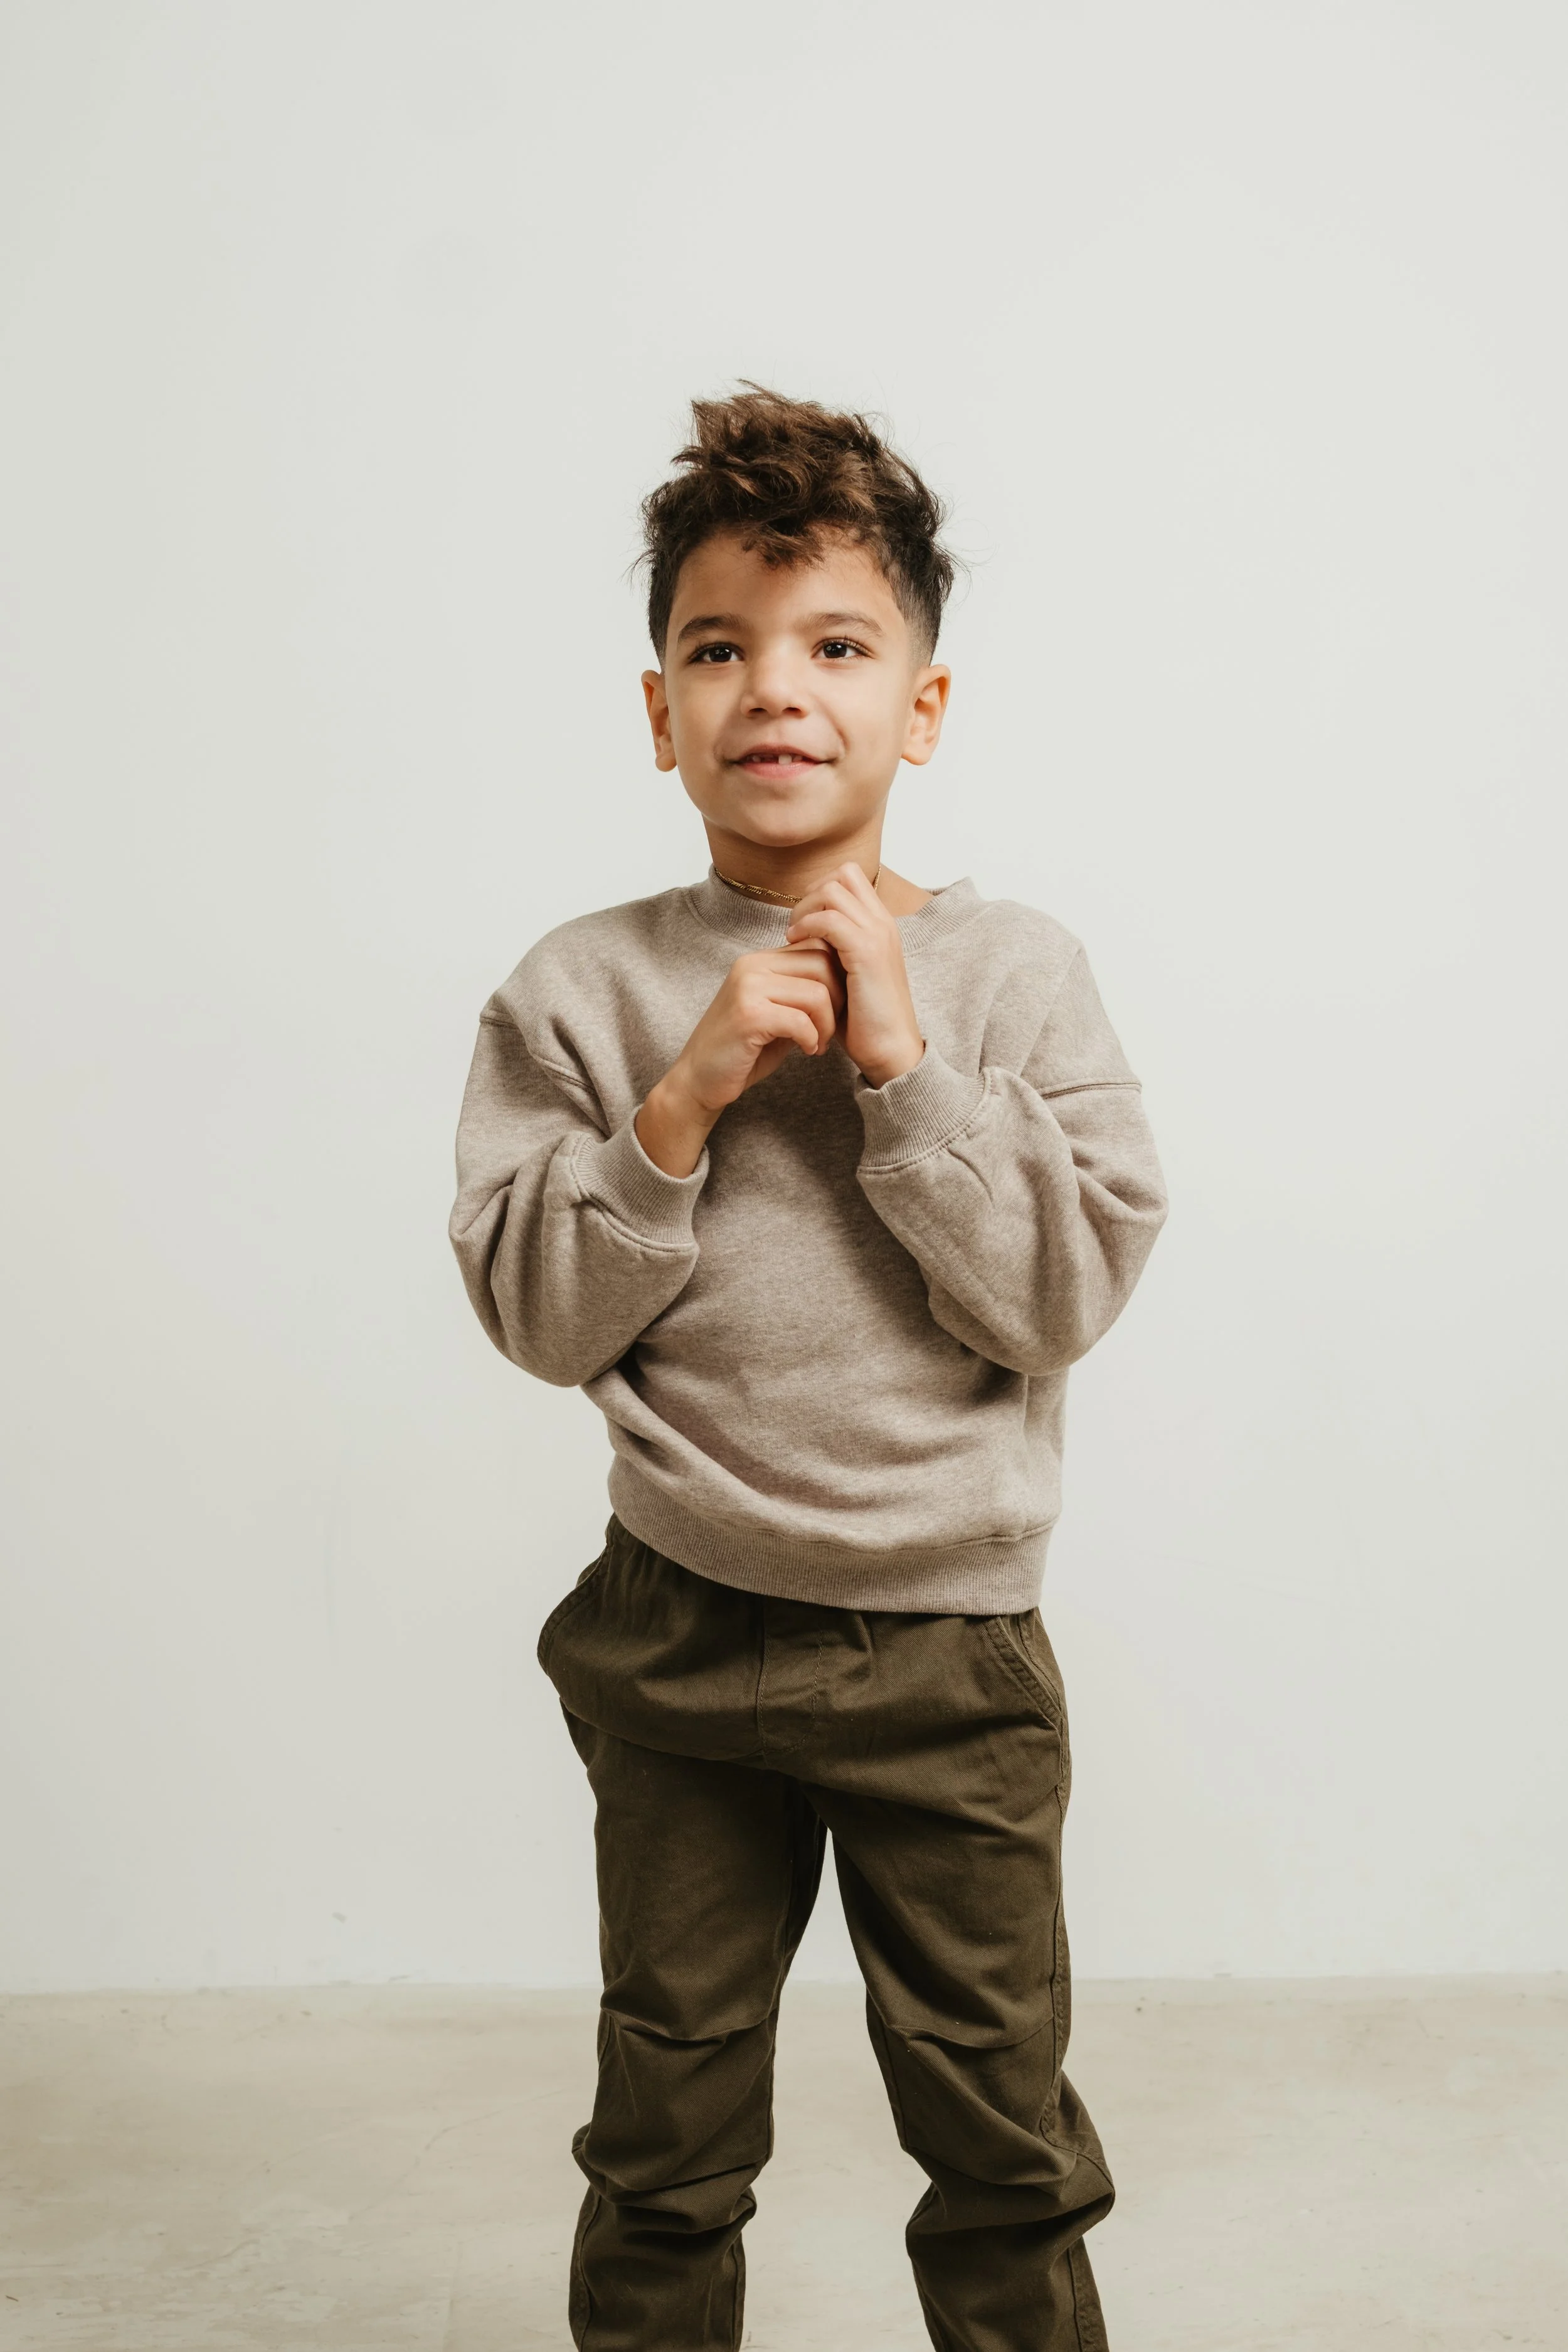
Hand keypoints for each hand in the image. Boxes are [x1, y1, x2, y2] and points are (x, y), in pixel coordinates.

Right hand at [635, 945, 844, 1175]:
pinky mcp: (749, 1016)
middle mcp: (752, 966)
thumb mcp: (776, 1012)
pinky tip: (806, 1051)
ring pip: (817, 993)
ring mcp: (748, 988)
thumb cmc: (742, 1050)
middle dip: (837, 1001)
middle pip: (823, 964)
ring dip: (827, 1025)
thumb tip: (844, 980)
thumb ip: (801, 993)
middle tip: (829, 1030)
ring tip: (817, 1044)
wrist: (699, 1080)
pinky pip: (801, 1021)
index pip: (818, 947)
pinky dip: (811, 1039)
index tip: (834, 1010)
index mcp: (759, 960)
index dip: (838, 980)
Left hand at [786, 863, 923, 1086]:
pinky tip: (795, 946)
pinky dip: (807, 926)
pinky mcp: (867, 954)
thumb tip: (803, 935)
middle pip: (843, 874)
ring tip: (793, 936)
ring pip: (834, 890)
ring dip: (806, 909)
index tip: (803, 920)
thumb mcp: (847, 973)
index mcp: (880, 925)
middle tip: (796, 925)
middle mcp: (882, 923)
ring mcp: (877, 935)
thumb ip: (833, 948)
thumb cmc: (864, 1019)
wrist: (891, 1050)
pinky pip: (830, 920)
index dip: (820, 890)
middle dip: (811, 893)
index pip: (849, 877)